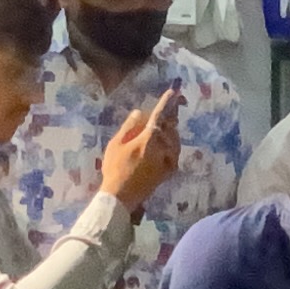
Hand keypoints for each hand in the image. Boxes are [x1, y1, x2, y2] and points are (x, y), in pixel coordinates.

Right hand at [100, 88, 184, 205]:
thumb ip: (129, 127)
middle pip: (171, 126)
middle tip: (174, 105)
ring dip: (172, 129)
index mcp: (150, 138)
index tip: (172, 92)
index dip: (166, 102)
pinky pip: (174, 152)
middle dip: (172, 115)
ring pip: (175, 139)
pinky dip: (172, 144)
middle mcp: (163, 147)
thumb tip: (139, 112)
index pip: (160, 115)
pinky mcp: (169, 171)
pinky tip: (168, 143)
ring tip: (169, 122)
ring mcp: (169, 159)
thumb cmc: (115, 168)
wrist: (122, 196)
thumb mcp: (116, 144)